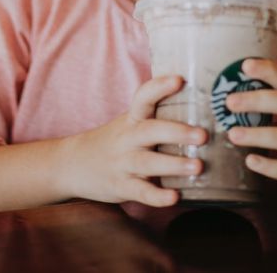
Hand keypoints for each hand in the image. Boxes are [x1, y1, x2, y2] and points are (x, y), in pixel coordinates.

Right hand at [64, 75, 207, 206]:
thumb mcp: (130, 124)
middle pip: (150, 131)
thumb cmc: (114, 142)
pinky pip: (140, 192)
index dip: (160, 87)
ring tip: (198, 167)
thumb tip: (203, 107)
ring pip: (147, 162)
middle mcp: (127, 139)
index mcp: (132, 119)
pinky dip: (157, 196)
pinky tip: (175, 197)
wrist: (72, 164)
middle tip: (203, 135)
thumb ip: (157, 118)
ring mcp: (122, 163)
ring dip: (173, 164)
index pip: (143, 97)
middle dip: (177, 132)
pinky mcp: (120, 187)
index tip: (179, 79)